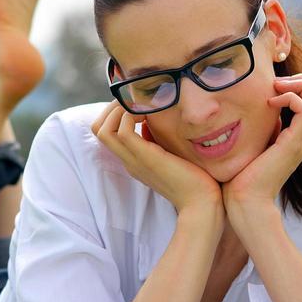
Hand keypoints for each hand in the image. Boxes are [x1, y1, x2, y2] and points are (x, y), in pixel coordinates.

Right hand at [92, 101, 221, 215]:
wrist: (203, 203)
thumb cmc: (196, 179)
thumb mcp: (173, 154)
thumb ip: (160, 140)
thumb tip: (153, 120)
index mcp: (133, 159)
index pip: (107, 131)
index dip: (116, 112)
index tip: (137, 103)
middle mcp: (128, 159)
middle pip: (98, 129)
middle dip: (112, 107)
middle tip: (135, 99)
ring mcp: (134, 160)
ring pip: (103, 129)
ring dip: (118, 109)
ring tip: (140, 104)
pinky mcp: (145, 157)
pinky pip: (122, 130)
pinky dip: (130, 115)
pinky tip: (150, 112)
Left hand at [222, 74, 301, 213]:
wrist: (244, 200)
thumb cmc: (241, 175)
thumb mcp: (254, 144)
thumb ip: (264, 128)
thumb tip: (260, 110)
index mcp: (296, 137)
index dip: (300, 86)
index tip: (274, 87)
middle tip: (278, 83)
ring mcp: (301, 141)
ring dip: (300, 86)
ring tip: (277, 88)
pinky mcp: (294, 144)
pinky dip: (291, 98)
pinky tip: (270, 103)